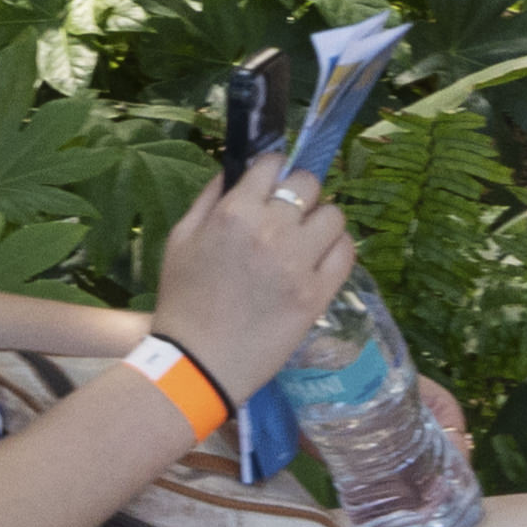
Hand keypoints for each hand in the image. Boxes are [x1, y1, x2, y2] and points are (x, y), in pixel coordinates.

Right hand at [142, 157, 355, 390]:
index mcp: (235, 212)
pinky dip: (337, 250)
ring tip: (308, 240)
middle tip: (292, 214)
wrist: (197, 362)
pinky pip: (346, 254)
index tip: (272, 184)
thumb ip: (209, 198)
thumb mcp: (180, 238)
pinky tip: (320, 260)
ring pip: (334, 216)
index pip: (272, 164)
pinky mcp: (317, 294)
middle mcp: (271, 230)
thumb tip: (238, 169)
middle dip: (301, 193)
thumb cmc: (182, 300)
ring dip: (322, 221)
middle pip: (308, 184)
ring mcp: (298, 263)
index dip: (274, 170)